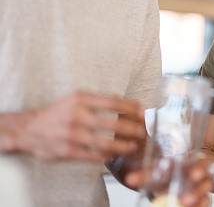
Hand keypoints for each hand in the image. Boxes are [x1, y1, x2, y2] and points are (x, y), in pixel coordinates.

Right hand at [18, 91, 145, 161]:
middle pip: (112, 123)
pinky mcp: (66, 152)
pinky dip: (106, 156)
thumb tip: (134, 103)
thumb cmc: (59, 113)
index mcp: (80, 99)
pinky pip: (93, 156)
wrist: (27, 129)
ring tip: (132, 147)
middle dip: (132, 129)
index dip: (131, 108)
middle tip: (142, 133)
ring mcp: (71, 135)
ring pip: (105, 143)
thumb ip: (103, 102)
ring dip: (123, 146)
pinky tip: (113, 155)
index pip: (113, 101)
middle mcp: (76, 115)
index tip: (143, 113)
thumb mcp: (78, 99)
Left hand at [125, 156, 212, 206]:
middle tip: (188, 197)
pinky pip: (205, 204)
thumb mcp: (157, 173)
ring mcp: (202, 188)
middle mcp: (200, 175)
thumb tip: (131, 179)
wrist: (174, 181)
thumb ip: (145, 175)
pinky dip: (199, 206)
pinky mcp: (203, 200)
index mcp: (191, 163)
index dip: (198, 168)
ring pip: (206, 194)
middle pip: (206, 179)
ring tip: (186, 204)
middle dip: (199, 188)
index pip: (200, 162)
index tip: (193, 175)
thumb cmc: (168, 174)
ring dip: (198, 199)